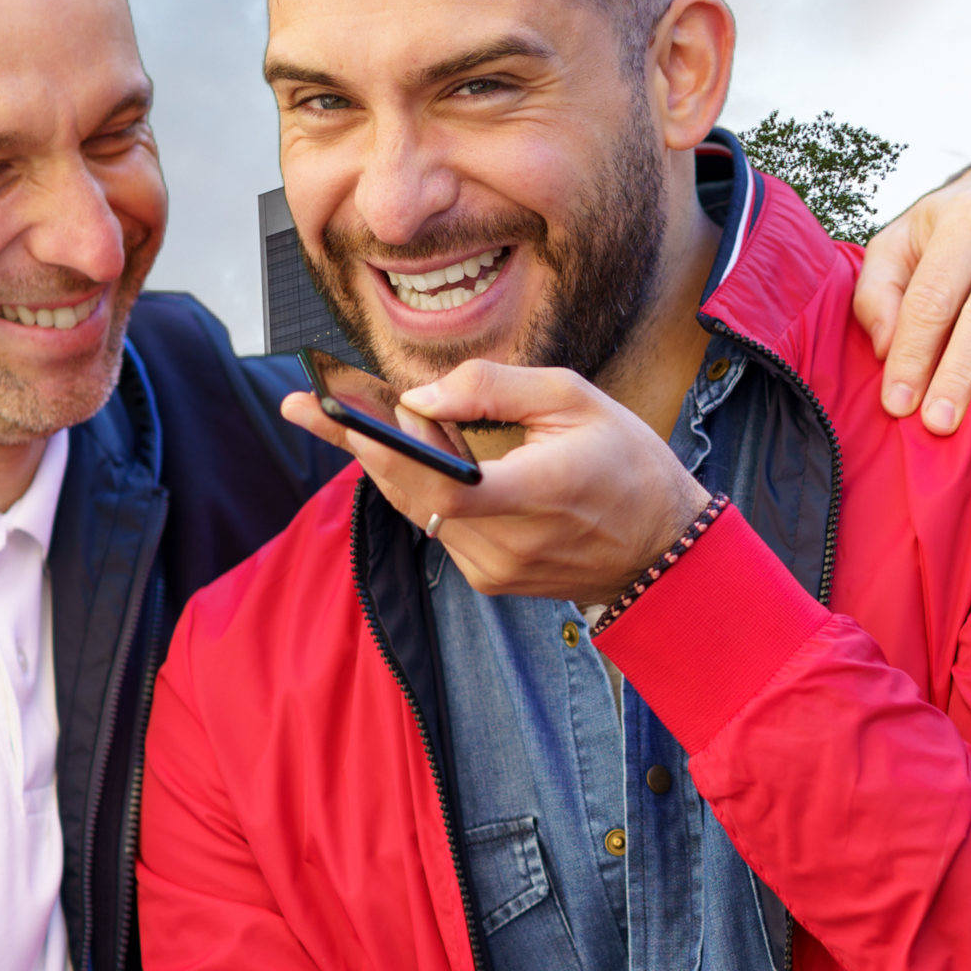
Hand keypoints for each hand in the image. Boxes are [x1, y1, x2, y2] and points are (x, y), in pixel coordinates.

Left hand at [282, 360, 707, 605]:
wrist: (665, 551)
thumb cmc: (628, 464)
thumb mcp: (575, 400)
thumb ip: (494, 389)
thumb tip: (419, 396)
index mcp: (534, 492)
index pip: (441, 479)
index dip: (382, 445)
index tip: (334, 412)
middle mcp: (506, 543)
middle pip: (409, 492)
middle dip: (355, 443)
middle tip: (305, 403)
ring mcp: (494, 570)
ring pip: (417, 510)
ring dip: (386, 464)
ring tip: (345, 417)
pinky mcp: (489, 581)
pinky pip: (437, 527)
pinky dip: (419, 489)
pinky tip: (408, 454)